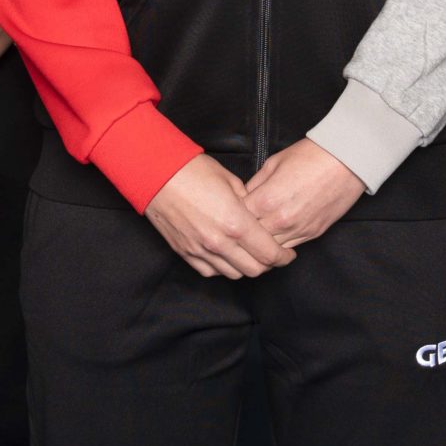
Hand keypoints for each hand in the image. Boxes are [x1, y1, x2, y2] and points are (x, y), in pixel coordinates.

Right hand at [144, 155, 295, 279]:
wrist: (157, 174)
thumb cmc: (194, 171)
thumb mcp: (231, 182)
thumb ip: (249, 204)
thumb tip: (258, 217)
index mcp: (236, 223)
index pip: (269, 253)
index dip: (283, 257)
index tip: (288, 254)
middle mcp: (219, 242)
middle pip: (254, 269)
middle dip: (268, 264)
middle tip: (272, 255)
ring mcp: (201, 250)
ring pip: (233, 274)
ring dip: (245, 267)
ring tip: (250, 255)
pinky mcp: (185, 253)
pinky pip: (210, 271)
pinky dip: (223, 267)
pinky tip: (227, 256)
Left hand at [242, 139, 365, 248]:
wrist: (345, 161)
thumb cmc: (310, 156)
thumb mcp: (273, 163)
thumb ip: (255, 185)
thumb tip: (244, 198)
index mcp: (266, 200)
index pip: (237, 220)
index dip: (232, 216)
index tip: (231, 212)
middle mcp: (280, 220)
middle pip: (251, 240)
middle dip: (244, 234)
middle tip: (240, 228)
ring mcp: (297, 230)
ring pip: (269, 250)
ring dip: (261, 244)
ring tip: (256, 236)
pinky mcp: (312, 234)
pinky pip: (289, 248)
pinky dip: (280, 245)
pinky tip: (275, 237)